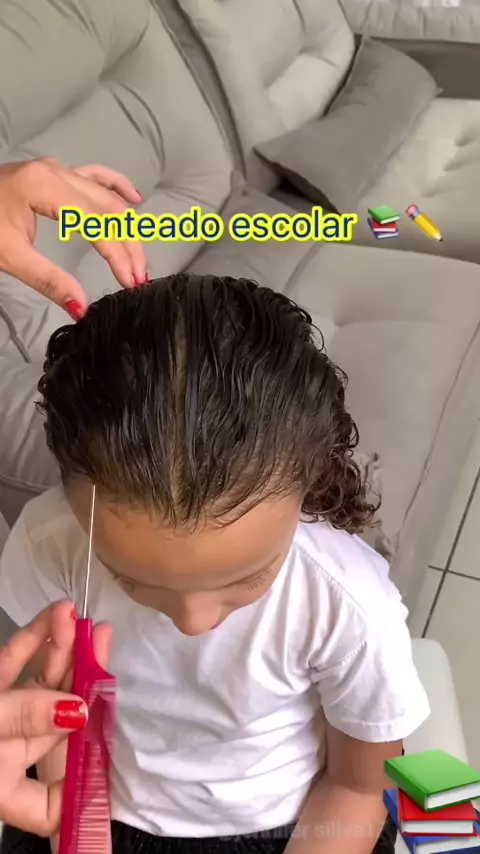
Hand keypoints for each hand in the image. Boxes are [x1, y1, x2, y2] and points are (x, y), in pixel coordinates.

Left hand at [0, 158, 147, 317]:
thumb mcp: (10, 257)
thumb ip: (49, 281)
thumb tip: (81, 308)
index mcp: (45, 188)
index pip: (97, 223)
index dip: (118, 254)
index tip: (131, 281)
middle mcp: (57, 173)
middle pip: (109, 209)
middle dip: (129, 244)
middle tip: (140, 277)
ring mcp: (57, 170)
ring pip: (106, 196)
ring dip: (128, 226)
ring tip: (139, 256)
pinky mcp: (55, 173)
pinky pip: (95, 175)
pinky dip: (117, 187)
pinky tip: (135, 199)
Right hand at [0, 600, 111, 834]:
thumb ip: (26, 721)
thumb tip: (78, 710)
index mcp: (7, 789)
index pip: (53, 806)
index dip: (85, 790)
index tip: (112, 760)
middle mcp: (9, 754)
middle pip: (58, 720)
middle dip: (83, 679)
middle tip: (103, 641)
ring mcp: (1, 717)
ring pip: (40, 684)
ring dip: (62, 649)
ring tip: (79, 617)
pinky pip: (15, 664)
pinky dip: (34, 638)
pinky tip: (55, 617)